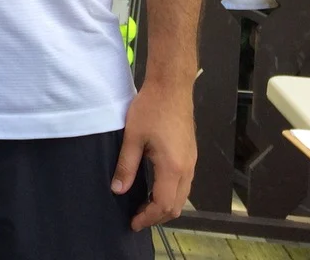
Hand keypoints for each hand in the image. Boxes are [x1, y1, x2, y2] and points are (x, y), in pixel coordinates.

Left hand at [111, 80, 195, 229]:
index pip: (163, 204)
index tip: (132, 222)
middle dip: (157, 216)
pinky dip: (171, 193)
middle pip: (176, 205)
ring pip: (182, 195)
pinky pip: (184, 183)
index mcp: (173, 167)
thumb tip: (118, 190)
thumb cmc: (151, 108)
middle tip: (136, 218)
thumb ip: (126, 166)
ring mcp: (192, 161)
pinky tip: (155, 188)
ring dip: (165, 205)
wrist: (171, 87)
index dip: (148, 217)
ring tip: (144, 206)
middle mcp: (187, 168)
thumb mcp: (132, 137)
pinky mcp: (190, 154)